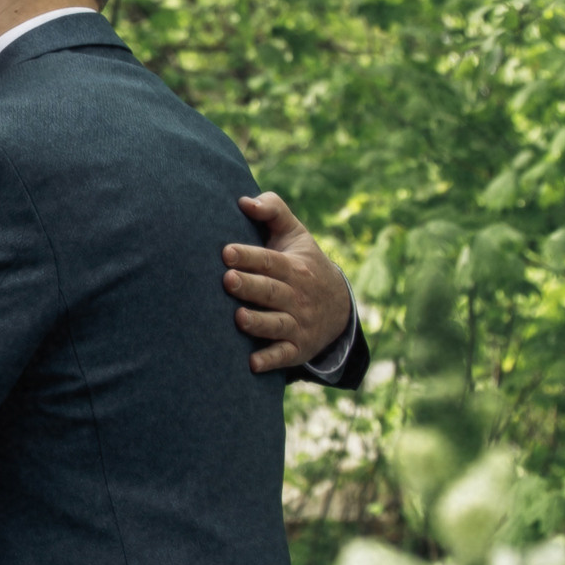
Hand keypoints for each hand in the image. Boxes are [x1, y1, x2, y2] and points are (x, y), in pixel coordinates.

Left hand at [224, 193, 352, 375]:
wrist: (339, 306)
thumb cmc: (304, 263)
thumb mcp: (296, 234)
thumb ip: (273, 211)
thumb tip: (244, 201)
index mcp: (293, 267)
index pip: (269, 261)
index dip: (248, 256)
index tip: (226, 252)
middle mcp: (297, 296)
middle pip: (270, 291)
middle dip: (250, 287)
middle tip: (227, 280)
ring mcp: (298, 323)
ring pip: (276, 324)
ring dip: (258, 323)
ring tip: (238, 318)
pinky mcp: (296, 348)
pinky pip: (283, 356)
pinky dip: (270, 360)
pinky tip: (251, 364)